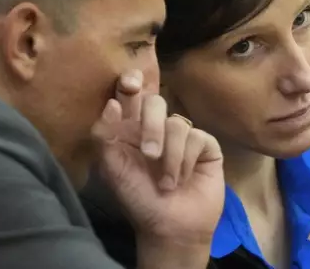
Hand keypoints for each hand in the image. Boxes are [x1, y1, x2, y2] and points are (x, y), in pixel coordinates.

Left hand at [91, 71, 224, 254]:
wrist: (171, 227)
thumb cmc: (138, 199)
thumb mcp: (113, 171)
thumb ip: (105, 137)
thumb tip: (110, 103)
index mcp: (130, 129)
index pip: (130, 96)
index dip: (130, 82)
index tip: (129, 84)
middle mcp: (157, 127)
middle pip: (156, 102)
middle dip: (151, 125)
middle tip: (149, 154)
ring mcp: (183, 135)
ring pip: (177, 123)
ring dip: (170, 156)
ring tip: (166, 183)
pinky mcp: (205, 145)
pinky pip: (196, 137)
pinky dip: (186, 161)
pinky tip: (183, 179)